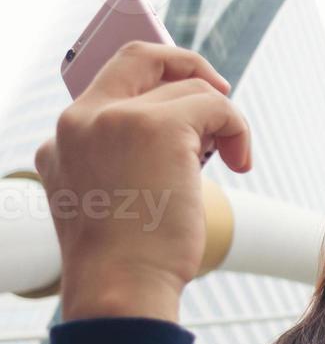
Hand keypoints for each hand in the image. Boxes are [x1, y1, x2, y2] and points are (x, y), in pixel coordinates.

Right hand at [33, 41, 252, 321]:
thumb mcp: (111, 197)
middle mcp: (81, 119)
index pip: (110, 76)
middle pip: (143, 56)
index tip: (186, 84)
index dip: (155, 70)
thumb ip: (128, 154)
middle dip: (189, 66)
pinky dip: (238, 130)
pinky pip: (217, 106)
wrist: (121, 286)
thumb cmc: (126, 257)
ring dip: (222, 122)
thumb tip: (186, 127)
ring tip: (227, 160)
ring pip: (190, 89)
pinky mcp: (159, 127)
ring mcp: (117, 118)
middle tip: (221, 96)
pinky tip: (241, 163)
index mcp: (64, 137)